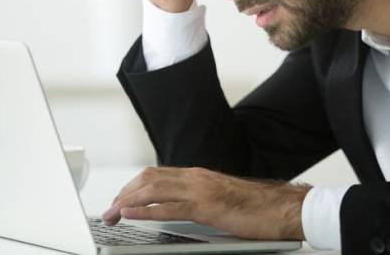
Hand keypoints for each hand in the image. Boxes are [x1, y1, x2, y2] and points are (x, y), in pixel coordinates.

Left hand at [101, 166, 310, 240]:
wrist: (281, 208)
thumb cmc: (256, 207)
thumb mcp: (220, 199)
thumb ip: (198, 199)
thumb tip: (177, 208)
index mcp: (198, 176)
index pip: (155, 175)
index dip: (132, 187)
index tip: (118, 201)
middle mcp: (196, 178)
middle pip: (148, 179)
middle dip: (123, 194)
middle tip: (108, 211)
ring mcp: (200, 190)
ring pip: (153, 189)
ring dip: (127, 202)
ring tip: (112, 214)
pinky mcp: (207, 207)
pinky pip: (169, 207)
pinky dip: (145, 210)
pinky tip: (131, 214)